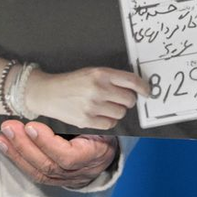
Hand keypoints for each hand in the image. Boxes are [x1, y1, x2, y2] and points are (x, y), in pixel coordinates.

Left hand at [0, 119, 117, 187]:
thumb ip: (85, 119)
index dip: (47, 143)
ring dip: (17, 153)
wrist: (107, 152)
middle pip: (48, 165)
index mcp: (93, 155)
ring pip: (38, 171)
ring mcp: (65, 178)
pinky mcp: (54, 180)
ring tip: (2, 137)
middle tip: (9, 127)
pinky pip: (33, 173)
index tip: (32, 126)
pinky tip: (5, 147)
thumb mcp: (103, 122)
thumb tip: (61, 107)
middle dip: (25, 146)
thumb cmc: (104, 131)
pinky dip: (17, 160)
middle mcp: (78, 171)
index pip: (68, 156)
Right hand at [24, 66, 148, 129]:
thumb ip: (113, 78)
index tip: (147, 92)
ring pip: (121, 113)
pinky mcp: (86, 120)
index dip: (144, 88)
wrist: (48, 93)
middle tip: (120, 99)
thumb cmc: (74, 82)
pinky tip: (100, 114)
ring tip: (106, 106)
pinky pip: (110, 124)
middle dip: (128, 100)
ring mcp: (92, 106)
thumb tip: (136, 89)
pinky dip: (109, 120)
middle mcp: (98, 89)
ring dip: (117, 111)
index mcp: (101, 74)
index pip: (132, 81)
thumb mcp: (93, 72)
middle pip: (129, 100)